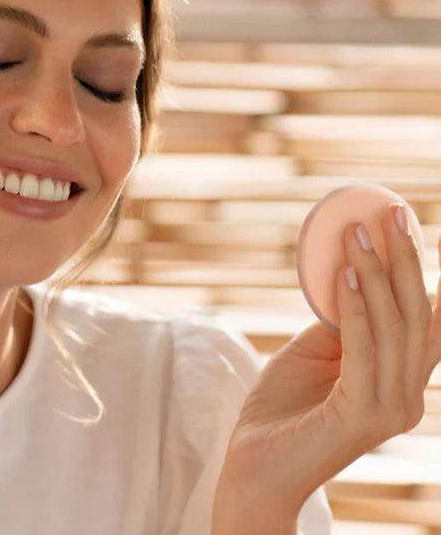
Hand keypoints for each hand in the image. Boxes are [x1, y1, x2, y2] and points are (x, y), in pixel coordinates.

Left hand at [216, 204, 440, 514]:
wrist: (254, 464)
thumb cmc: (282, 409)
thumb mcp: (313, 353)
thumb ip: (339, 323)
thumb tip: (348, 276)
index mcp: (399, 381)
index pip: (422, 319)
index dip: (416, 269)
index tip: (403, 221)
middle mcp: (406, 396)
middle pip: (417, 315)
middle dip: (405, 259)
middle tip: (391, 213)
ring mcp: (389, 409)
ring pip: (394, 326)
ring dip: (376, 272)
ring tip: (359, 232)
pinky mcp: (362, 416)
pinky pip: (364, 348)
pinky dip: (356, 307)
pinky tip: (347, 274)